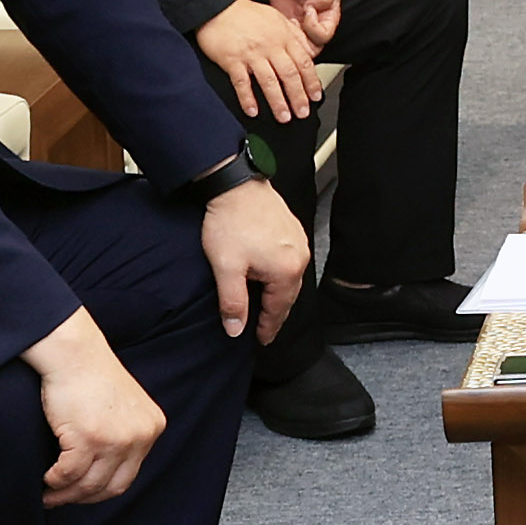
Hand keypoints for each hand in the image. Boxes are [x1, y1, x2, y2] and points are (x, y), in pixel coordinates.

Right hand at [27, 308, 167, 507]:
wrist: (74, 353)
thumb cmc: (90, 375)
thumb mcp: (123, 406)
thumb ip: (123, 434)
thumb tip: (103, 473)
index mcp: (151, 427)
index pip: (128, 475)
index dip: (102, 489)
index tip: (82, 492)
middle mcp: (140, 436)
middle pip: (112, 486)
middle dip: (83, 498)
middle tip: (62, 499)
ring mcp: (116, 439)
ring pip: (88, 484)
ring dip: (65, 494)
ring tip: (49, 495)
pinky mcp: (90, 438)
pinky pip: (68, 474)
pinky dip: (55, 481)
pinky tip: (46, 479)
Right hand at [194, 0, 322, 122]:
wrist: (217, 5)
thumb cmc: (245, 13)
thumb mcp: (276, 17)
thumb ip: (292, 35)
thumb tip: (307, 51)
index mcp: (283, 37)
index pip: (303, 62)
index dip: (311, 82)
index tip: (315, 96)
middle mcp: (270, 46)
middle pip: (289, 75)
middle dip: (298, 97)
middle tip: (302, 113)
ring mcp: (251, 54)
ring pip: (269, 81)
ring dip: (278, 102)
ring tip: (283, 117)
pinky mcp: (232, 60)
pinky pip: (242, 82)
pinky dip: (247, 98)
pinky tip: (253, 111)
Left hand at [203, 175, 310, 346]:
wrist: (234, 184)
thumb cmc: (230, 222)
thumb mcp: (226, 268)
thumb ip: (233, 303)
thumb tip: (236, 330)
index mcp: (286, 271)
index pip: (279, 310)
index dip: (268, 328)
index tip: (261, 340)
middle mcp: (298, 257)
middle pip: (288, 295)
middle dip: (276, 313)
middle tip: (265, 328)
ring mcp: (298, 242)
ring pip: (290, 278)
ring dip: (279, 294)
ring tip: (267, 305)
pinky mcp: (292, 230)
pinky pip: (290, 261)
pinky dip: (280, 274)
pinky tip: (269, 275)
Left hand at [265, 0, 343, 47]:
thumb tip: (317, 7)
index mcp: (328, 19)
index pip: (323, 35)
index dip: (314, 26)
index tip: (308, 9)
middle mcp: (314, 29)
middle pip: (309, 48)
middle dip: (298, 37)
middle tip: (292, 19)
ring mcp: (299, 31)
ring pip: (293, 50)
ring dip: (286, 38)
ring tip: (284, 20)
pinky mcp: (284, 31)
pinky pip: (279, 44)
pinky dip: (275, 36)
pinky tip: (274, 21)